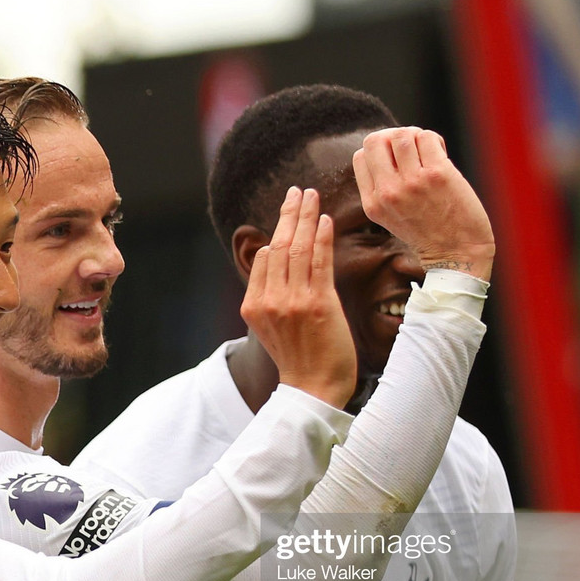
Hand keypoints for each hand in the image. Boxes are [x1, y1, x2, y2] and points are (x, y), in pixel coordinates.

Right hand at [240, 186, 356, 407]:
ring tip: (312, 195)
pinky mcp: (317, 305)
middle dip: (289, 213)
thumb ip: (272, 294)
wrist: (314, 390)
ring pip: (297, 249)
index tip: (289, 210)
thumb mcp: (273, 326)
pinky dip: (321, 237)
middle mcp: (269, 300)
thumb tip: (276, 259)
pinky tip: (325, 220)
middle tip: (298, 190)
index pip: (264, 258)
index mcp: (254, 305)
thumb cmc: (300, 359)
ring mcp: (292, 302)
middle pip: (278, 246)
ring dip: (305, 217)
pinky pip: (318, 262)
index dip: (277, 230)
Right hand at [353, 127, 494, 281]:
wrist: (458, 254)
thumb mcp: (390, 216)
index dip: (380, 151)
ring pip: (402, 134)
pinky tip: (442, 156)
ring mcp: (412, 183)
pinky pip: (427, 137)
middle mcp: (387, 192)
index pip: (361, 156)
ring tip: (428, 152)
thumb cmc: (430, 232)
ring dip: (416, 136)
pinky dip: (435, 140)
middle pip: (375, 140)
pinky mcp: (437, 174)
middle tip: (411, 151)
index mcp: (372, 203)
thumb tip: (388, 146)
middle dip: (393, 137)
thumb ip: (382, 187)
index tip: (397, 162)